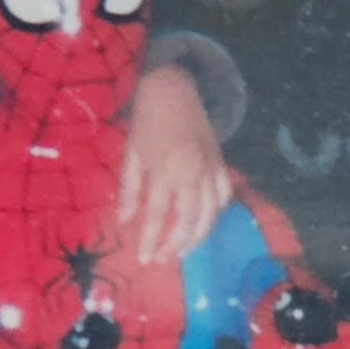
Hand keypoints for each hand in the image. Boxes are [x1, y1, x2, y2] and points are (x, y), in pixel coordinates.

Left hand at [119, 66, 233, 264]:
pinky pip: (224, 196)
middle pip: (189, 221)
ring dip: (197, 237)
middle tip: (162, 259)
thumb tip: (125, 223)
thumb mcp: (131, 155)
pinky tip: (204, 224)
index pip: (156, 216)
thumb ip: (130, 192)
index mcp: (165, 170)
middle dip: (176, 245)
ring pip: (211, 213)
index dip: (149, 241)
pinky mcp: (221, 163)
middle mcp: (192, 172)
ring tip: (181, 250)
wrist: (174, 88)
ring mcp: (210, 168)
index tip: (143, 260)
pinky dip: (216, 214)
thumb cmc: (146, 121)